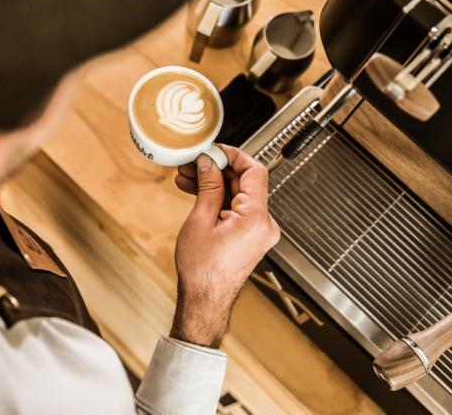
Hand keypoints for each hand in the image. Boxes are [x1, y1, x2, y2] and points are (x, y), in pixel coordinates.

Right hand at [171, 145, 279, 347]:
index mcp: (256, 219)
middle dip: (217, 170)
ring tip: (187, 178)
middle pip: (245, 182)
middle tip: (193, 163)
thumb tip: (208, 163)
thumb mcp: (200, 221)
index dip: (234, 155)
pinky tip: (196, 193)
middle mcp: (264, 224)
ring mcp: (259, 231)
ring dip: (214, 184)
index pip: (255, 171)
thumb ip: (208, 187)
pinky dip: (219, 199)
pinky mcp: (250, 236)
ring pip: (238, 194)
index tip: (214, 150)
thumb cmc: (203, 271)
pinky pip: (237, 208)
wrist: (205, 301)